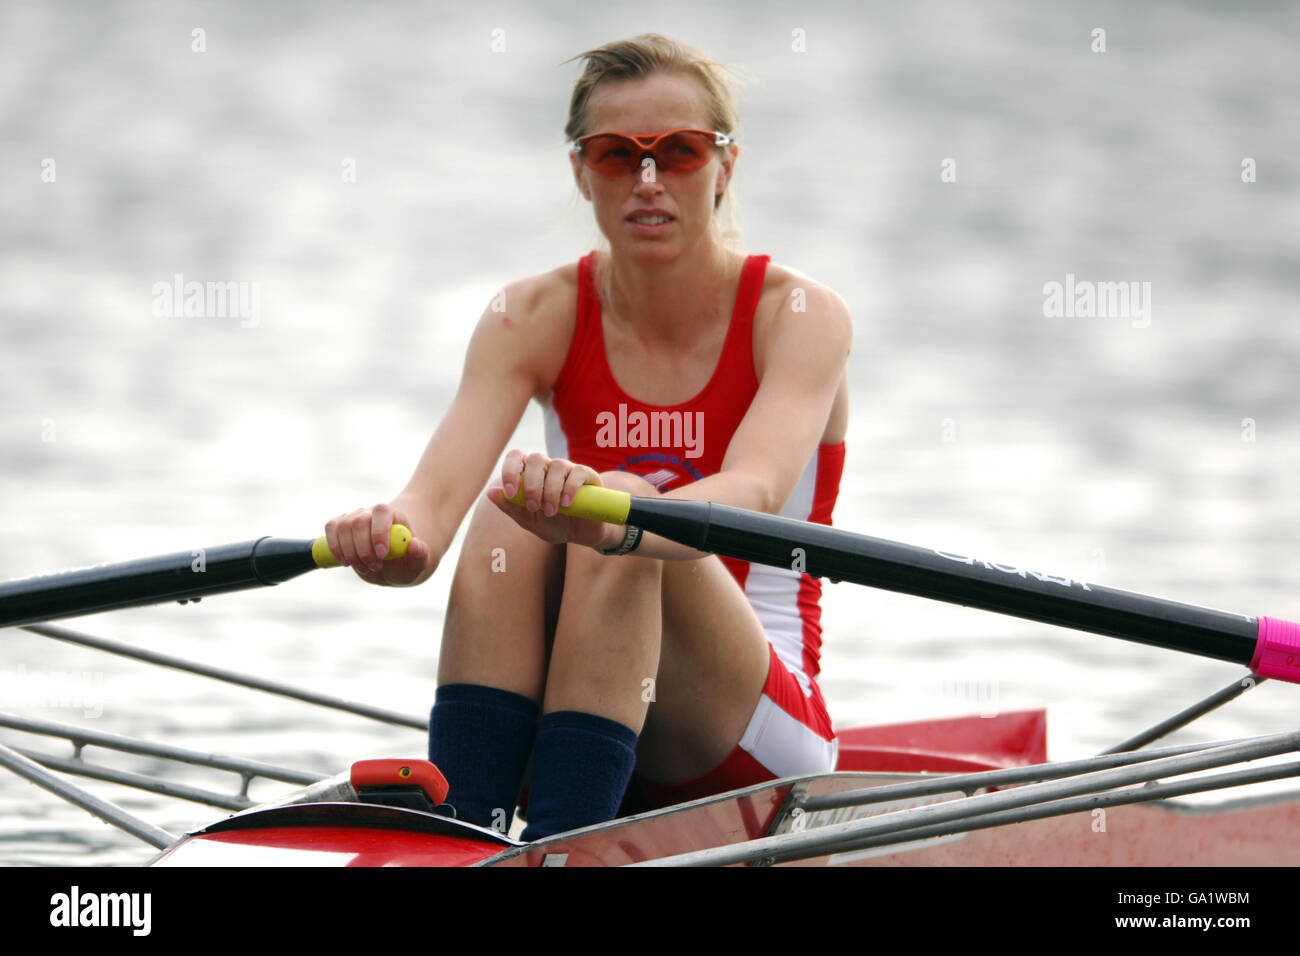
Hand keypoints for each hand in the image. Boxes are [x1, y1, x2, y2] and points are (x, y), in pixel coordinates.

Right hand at [323, 500, 436, 585]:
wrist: (392, 562)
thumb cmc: (405, 561)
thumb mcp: (418, 564)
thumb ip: (421, 555)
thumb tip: (414, 544)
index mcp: (393, 515)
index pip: (382, 512)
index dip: (379, 531)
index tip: (383, 555)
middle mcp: (371, 512)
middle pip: (359, 521)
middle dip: (364, 549)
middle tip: (375, 567)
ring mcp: (354, 517)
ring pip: (343, 526)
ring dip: (351, 552)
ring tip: (365, 567)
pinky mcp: (340, 526)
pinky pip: (331, 528)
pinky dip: (335, 547)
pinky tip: (347, 562)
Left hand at [486, 450, 621, 551]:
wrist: (581, 534)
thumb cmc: (553, 524)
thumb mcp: (528, 520)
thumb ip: (510, 506)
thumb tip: (490, 492)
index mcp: (530, 473)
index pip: (516, 457)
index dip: (510, 470)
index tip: (511, 492)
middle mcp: (548, 466)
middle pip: (536, 459)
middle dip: (532, 485)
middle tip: (533, 507)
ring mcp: (568, 469)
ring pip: (557, 466)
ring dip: (551, 491)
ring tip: (551, 512)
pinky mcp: (587, 475)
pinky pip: (577, 472)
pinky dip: (570, 487)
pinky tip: (567, 504)